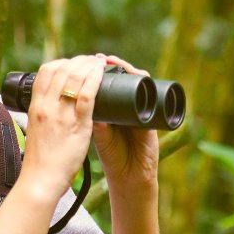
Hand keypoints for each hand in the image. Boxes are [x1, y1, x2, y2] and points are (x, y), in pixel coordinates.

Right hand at [17, 55, 107, 202]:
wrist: (40, 180)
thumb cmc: (40, 160)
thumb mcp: (35, 130)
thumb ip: (44, 117)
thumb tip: (53, 108)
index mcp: (35, 107)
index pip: (45, 72)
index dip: (61, 62)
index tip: (73, 63)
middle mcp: (46, 106)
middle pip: (62, 69)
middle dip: (79, 60)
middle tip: (91, 60)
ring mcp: (61, 114)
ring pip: (75, 77)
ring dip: (89, 65)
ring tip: (100, 63)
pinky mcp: (77, 124)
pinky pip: (87, 95)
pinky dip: (95, 79)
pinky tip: (102, 73)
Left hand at [92, 55, 159, 193]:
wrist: (131, 175)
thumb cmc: (113, 157)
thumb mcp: (98, 137)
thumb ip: (92, 122)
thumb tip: (82, 102)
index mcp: (108, 109)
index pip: (102, 84)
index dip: (93, 71)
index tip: (83, 62)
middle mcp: (123, 105)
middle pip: (119, 77)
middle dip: (110, 64)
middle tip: (100, 58)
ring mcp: (139, 108)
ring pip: (135, 81)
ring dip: (127, 68)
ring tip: (114, 62)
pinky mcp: (151, 114)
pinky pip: (151, 93)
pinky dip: (145, 82)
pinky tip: (139, 74)